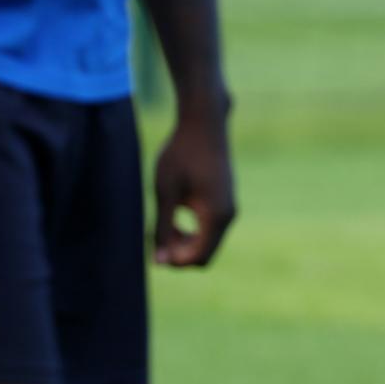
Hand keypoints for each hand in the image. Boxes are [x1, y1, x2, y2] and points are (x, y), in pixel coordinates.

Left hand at [152, 104, 235, 266]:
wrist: (204, 122)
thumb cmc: (181, 154)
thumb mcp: (165, 192)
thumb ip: (163, 228)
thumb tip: (159, 260)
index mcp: (216, 216)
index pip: (198, 258)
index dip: (175, 260)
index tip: (153, 246)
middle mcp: (229, 215)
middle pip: (205, 254)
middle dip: (180, 252)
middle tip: (155, 234)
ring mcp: (231, 207)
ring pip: (209, 241)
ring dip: (186, 240)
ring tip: (163, 222)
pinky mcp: (227, 199)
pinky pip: (212, 227)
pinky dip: (195, 229)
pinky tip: (176, 210)